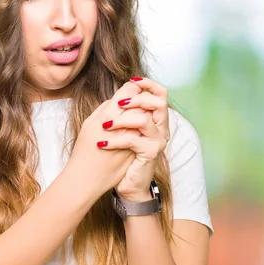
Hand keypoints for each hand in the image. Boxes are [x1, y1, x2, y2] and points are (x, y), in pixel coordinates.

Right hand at [66, 81, 143, 194]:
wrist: (86, 179)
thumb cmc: (84, 150)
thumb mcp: (89, 124)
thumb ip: (104, 109)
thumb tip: (120, 98)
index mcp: (105, 116)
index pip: (127, 92)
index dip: (132, 88)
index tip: (133, 87)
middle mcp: (119, 126)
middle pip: (140, 103)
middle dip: (141, 99)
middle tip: (139, 98)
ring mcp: (130, 138)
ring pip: (145, 117)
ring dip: (144, 113)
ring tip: (140, 113)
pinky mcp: (136, 150)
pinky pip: (145, 133)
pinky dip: (144, 128)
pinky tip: (140, 129)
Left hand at [98, 77, 169, 200]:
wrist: (127, 184)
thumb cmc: (123, 156)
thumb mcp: (122, 130)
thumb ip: (124, 112)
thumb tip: (120, 92)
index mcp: (155, 119)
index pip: (160, 94)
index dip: (148, 84)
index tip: (132, 80)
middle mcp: (161, 128)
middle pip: (159, 102)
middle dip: (137, 98)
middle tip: (118, 104)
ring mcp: (158, 141)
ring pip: (144, 120)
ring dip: (121, 120)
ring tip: (104, 126)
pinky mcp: (151, 153)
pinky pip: (133, 140)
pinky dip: (115, 141)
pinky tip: (102, 144)